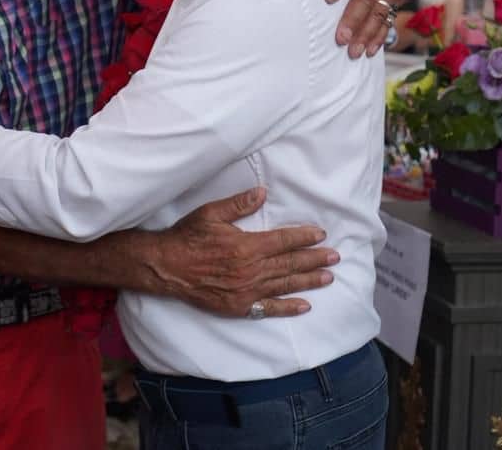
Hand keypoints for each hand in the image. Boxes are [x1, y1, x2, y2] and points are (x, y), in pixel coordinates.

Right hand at [148, 186, 339, 318]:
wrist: (166, 266)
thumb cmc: (188, 237)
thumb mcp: (211, 213)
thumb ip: (238, 204)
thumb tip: (262, 193)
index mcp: (247, 245)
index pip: (283, 240)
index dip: (304, 237)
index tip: (320, 235)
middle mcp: (251, 270)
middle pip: (289, 263)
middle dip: (315, 259)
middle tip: (334, 257)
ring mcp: (246, 291)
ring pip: (284, 285)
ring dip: (308, 281)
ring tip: (328, 277)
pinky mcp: (238, 307)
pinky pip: (269, 309)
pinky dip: (288, 307)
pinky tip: (305, 305)